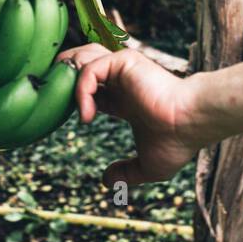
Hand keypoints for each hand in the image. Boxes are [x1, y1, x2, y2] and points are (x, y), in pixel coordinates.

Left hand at [56, 43, 205, 187]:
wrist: (192, 123)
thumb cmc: (178, 141)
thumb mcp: (148, 166)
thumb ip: (127, 173)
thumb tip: (107, 182)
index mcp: (125, 99)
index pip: (91, 90)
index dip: (74, 103)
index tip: (70, 125)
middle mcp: (122, 81)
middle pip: (81, 67)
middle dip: (62, 80)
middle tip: (50, 105)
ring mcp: (122, 69)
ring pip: (82, 59)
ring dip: (67, 77)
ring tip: (60, 103)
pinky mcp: (124, 63)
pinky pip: (90, 69)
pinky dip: (81, 91)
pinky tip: (86, 116)